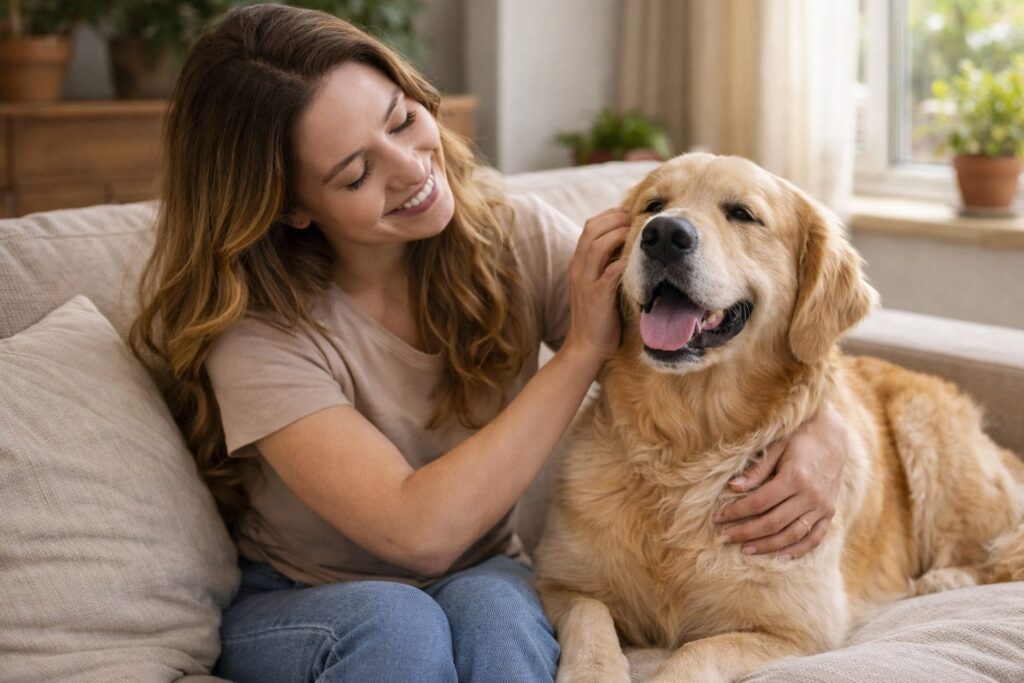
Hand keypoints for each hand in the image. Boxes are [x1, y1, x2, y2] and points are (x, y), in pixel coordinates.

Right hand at [562, 207, 630, 362]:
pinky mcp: (596, 296)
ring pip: (597, 245)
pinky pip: (610, 271)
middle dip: (616, 219)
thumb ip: (608, 264)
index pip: (590, 226)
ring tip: (637, 233)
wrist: (586, 346)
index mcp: (579, 263)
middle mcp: (578, 268)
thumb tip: (630, 245)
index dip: (611, 215)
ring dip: (619, 234)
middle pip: (592, 230)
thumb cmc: (599, 316)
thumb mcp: (599, 284)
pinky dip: (624, 261)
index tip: (631, 213)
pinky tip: (639, 258)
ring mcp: (585, 281)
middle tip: (636, 218)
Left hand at [714, 402, 846, 558]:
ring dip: (768, 545)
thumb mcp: (776, 447)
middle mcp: (811, 495)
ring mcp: (823, 507)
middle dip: (746, 532)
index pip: (760, 502)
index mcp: (795, 477)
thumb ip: (757, 470)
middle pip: (773, 522)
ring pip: (792, 535)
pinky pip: (815, 538)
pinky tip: (780, 556)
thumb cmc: (799, 438)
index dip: (737, 512)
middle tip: (725, 538)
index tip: (718, 518)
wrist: (833, 436)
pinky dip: (798, 550)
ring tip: (746, 550)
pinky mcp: (830, 513)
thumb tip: (733, 487)